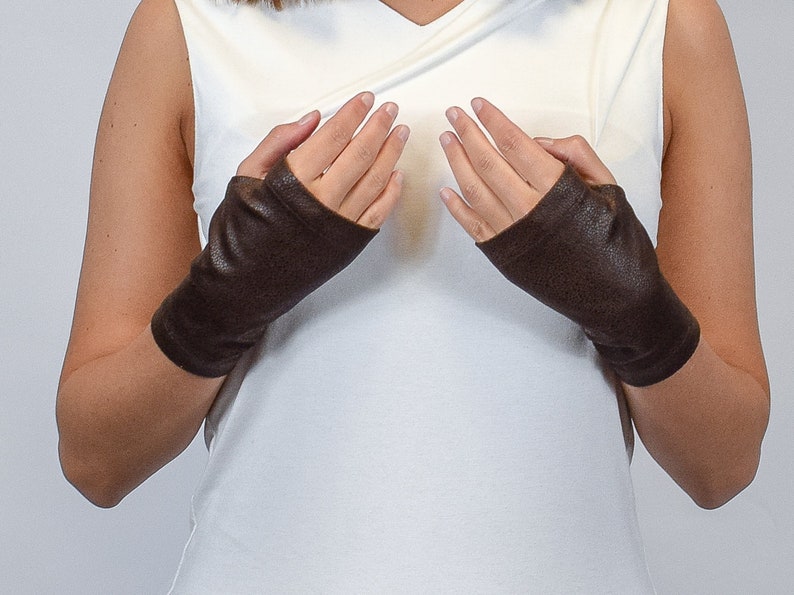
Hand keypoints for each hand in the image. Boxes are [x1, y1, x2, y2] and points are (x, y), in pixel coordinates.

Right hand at [239, 91, 409, 228]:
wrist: (245, 278)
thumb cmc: (243, 228)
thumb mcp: (247, 174)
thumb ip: (279, 141)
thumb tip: (313, 119)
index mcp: (294, 180)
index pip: (333, 136)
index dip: (353, 114)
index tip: (365, 99)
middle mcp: (322, 201)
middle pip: (361, 154)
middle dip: (379, 127)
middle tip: (390, 110)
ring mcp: (340, 223)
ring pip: (376, 180)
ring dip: (392, 153)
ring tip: (399, 134)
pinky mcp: (350, 242)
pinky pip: (379, 212)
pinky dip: (392, 191)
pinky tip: (397, 173)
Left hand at [438, 98, 698, 386]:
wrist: (615, 295)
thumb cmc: (617, 240)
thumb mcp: (608, 186)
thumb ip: (575, 155)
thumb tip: (538, 142)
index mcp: (555, 188)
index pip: (515, 144)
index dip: (493, 121)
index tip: (478, 104)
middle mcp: (527, 209)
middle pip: (488, 162)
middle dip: (467, 134)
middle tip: (453, 114)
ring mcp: (511, 233)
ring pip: (474, 190)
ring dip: (457, 163)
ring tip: (447, 141)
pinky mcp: (502, 255)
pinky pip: (472, 225)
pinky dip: (456, 206)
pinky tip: (446, 189)